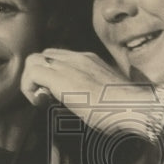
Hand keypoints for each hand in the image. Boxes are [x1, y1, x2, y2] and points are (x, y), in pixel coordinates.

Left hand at [21, 48, 163, 139]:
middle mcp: (78, 58)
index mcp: (90, 61)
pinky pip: (31, 73)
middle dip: (38, 76)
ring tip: (41, 100)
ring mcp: (68, 64)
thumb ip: (95, 94)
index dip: (51, 74)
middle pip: (44, 56)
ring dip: (32, 81)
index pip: (60, 57)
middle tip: (45, 98)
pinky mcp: (59, 77)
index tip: (55, 96)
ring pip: (33, 61)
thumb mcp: (109, 96)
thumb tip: (89, 107)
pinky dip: (29, 88)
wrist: (133, 106)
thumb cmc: (127, 108)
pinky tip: (40, 103)